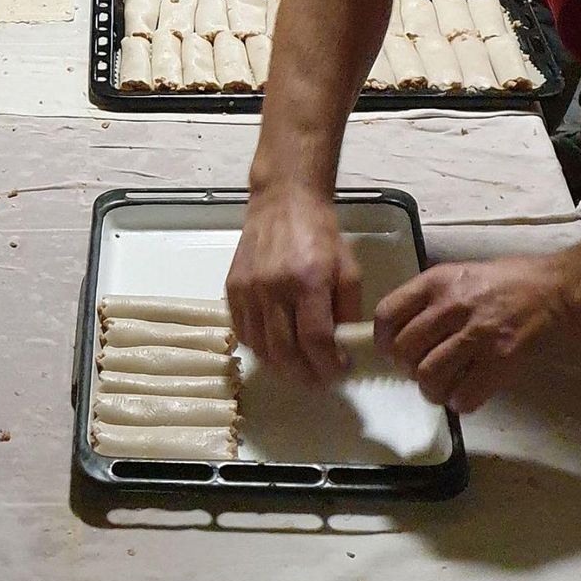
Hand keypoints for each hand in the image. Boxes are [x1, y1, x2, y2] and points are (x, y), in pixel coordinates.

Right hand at [227, 188, 362, 386]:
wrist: (283, 200)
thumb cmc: (321, 233)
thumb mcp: (348, 268)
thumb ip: (347, 311)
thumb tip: (341, 348)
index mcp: (308, 280)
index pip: (315, 340)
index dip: (328, 365)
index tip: (339, 370)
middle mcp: (273, 287)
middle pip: (285, 352)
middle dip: (305, 375)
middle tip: (319, 379)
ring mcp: (248, 288)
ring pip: (261, 347)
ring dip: (281, 367)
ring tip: (298, 367)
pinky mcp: (232, 287)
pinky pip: (243, 331)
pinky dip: (259, 347)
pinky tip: (275, 346)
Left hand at [374, 256, 568, 412]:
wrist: (555, 289)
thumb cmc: (506, 279)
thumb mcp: (458, 273)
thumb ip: (429, 297)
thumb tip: (400, 328)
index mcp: (436, 281)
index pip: (388, 314)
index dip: (382, 340)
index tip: (390, 351)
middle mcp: (451, 306)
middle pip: (404, 350)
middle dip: (407, 368)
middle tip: (420, 371)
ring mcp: (477, 334)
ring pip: (430, 376)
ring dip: (431, 390)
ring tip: (441, 388)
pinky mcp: (502, 360)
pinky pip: (465, 395)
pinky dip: (460, 402)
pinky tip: (465, 395)